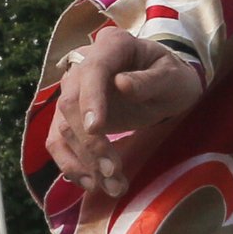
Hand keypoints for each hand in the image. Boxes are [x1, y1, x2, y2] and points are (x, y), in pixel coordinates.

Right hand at [44, 29, 204, 198]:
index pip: (92, 71)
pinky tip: (90, 183)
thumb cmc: (172, 78)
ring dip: (84, 161)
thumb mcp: (174, 76)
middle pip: (70, 104)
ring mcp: (73, 91)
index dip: (91, 100)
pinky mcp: (70, 117)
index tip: (96, 129)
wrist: (163, 85)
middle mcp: (83, 66)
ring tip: (112, 186)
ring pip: (63, 128)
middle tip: (113, 171)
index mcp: (111, 46)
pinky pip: (58, 141)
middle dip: (89, 142)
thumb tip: (122, 85)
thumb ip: (151, 80)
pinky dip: (70, 164)